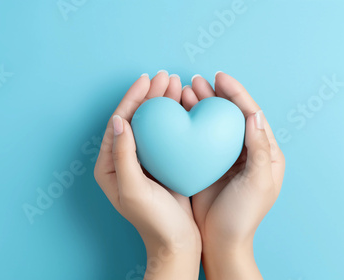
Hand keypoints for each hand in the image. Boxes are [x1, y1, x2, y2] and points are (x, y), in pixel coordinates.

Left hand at [94, 71, 200, 278]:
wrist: (176, 243)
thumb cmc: (153, 221)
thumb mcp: (133, 189)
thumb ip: (123, 155)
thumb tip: (118, 121)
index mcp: (108, 164)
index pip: (118, 123)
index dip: (131, 99)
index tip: (146, 80)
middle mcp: (122, 159)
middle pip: (135, 119)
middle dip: (149, 96)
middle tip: (165, 76)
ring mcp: (142, 161)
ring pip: (151, 124)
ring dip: (162, 103)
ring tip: (177, 83)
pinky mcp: (160, 164)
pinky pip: (165, 135)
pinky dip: (174, 119)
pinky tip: (185, 105)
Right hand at [184, 72, 285, 278]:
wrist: (221, 241)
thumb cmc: (244, 215)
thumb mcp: (258, 182)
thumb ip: (259, 148)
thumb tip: (254, 115)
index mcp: (263, 152)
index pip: (250, 114)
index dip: (236, 93)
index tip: (219, 77)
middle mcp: (242, 150)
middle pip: (227, 115)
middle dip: (213, 95)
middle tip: (195, 81)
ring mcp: (221, 157)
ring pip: (209, 124)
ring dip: (197, 106)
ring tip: (182, 91)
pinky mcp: (204, 165)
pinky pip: (195, 139)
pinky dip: (187, 124)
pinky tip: (175, 114)